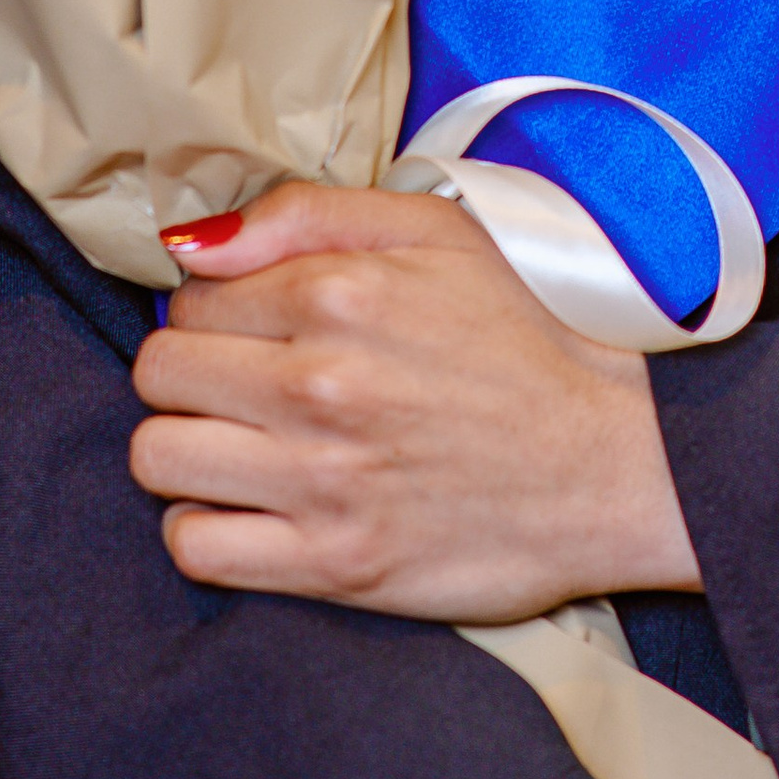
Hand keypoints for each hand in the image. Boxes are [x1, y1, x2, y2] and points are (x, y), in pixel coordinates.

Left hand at [130, 183, 701, 616]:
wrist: (621, 461)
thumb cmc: (531, 338)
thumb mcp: (438, 233)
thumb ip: (307, 214)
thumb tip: (192, 243)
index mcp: (341, 293)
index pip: (192, 298)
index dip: (216, 310)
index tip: (256, 328)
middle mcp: (320, 385)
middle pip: (159, 376)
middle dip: (191, 374)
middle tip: (244, 385)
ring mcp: (324, 481)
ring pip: (158, 459)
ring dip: (186, 449)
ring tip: (240, 445)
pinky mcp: (338, 564)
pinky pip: (197, 549)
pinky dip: (205, 528)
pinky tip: (251, 506)